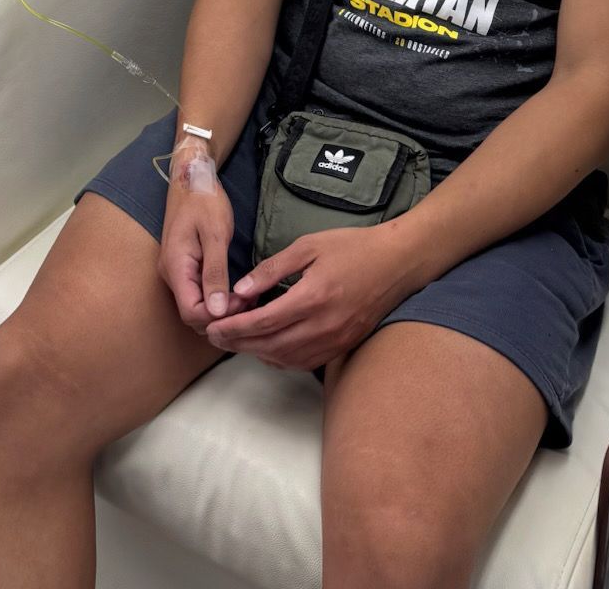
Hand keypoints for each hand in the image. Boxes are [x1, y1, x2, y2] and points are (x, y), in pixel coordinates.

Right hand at [158, 164, 246, 333]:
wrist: (192, 177)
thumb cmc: (205, 201)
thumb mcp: (215, 234)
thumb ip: (215, 273)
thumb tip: (216, 312)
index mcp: (176, 267)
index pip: (191, 312)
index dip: (217, 316)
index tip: (242, 302)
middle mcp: (171, 274)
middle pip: (192, 314)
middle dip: (221, 315)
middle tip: (249, 300)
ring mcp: (176, 271)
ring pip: (195, 305)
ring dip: (220, 308)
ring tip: (245, 296)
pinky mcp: (184, 267)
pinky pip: (197, 293)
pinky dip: (216, 298)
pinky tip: (235, 292)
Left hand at [203, 225, 415, 370]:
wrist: (396, 263)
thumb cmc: (351, 247)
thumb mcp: (308, 246)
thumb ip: (272, 269)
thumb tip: (240, 291)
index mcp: (311, 298)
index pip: (262, 322)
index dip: (233, 328)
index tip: (211, 328)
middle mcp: (322, 326)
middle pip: (270, 345)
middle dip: (239, 344)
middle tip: (215, 337)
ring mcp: (335, 340)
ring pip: (286, 359)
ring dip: (257, 353)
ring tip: (236, 341)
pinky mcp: (343, 346)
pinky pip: (305, 362)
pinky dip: (281, 358)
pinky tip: (268, 347)